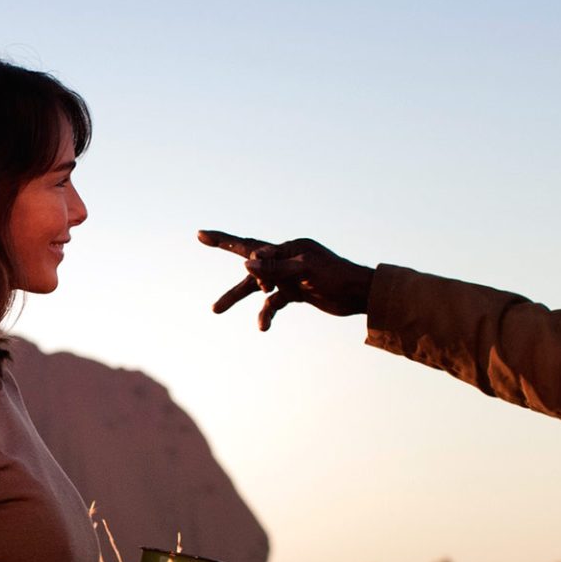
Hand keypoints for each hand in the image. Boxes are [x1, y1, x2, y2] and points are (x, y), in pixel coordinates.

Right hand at [198, 230, 373, 329]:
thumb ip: (275, 268)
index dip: (223, 241)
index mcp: (287, 248)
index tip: (200, 234)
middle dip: (224, 261)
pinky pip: (273, 302)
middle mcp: (285, 259)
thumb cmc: (337, 277)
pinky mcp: (295, 292)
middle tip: (201, 241)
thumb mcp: (305, 272)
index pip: (250, 246)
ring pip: (257, 287)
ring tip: (215, 309)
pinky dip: (266, 313)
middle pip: (249, 265)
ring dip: (238, 298)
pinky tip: (262, 327)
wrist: (360, 295)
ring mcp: (289, 276)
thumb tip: (246, 264)